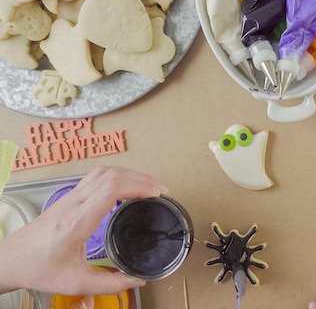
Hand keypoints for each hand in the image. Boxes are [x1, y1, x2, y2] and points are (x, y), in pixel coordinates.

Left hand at [0, 166, 168, 294]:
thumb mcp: (76, 282)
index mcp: (77, 221)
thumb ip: (110, 284)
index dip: (139, 186)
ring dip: (130, 174)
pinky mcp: (69, 197)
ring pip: (104, 171)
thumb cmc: (38, 268)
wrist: (10, 260)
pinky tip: (126, 188)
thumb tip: (137, 280)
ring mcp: (70, 197)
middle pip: (112, 174)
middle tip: (160, 190)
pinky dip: (117, 177)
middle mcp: (74, 203)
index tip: (156, 194)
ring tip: (148, 185)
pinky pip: (97, 177)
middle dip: (141, 178)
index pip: (111, 188)